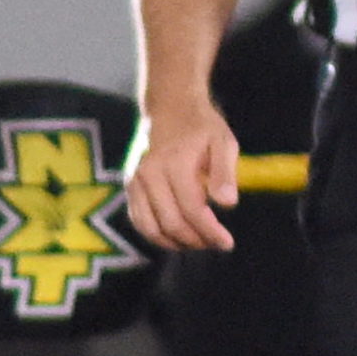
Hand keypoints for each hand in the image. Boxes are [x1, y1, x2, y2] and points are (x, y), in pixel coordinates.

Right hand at [125, 102, 241, 256]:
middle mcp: (149, 176)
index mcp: (174, 165)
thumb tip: (227, 204)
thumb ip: (224, 174)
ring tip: (199, 243)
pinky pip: (138, 220)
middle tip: (215, 244)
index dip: (209, 231)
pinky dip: (156, 235)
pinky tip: (177, 238)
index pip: (191, 209)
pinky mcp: (129, 187)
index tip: (227, 243)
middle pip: (170, 222)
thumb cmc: (203, 129)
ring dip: (175, 243)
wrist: (171, 111)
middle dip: (195, 240)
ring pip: (150, 227)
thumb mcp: (223, 143)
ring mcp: (135, 182)